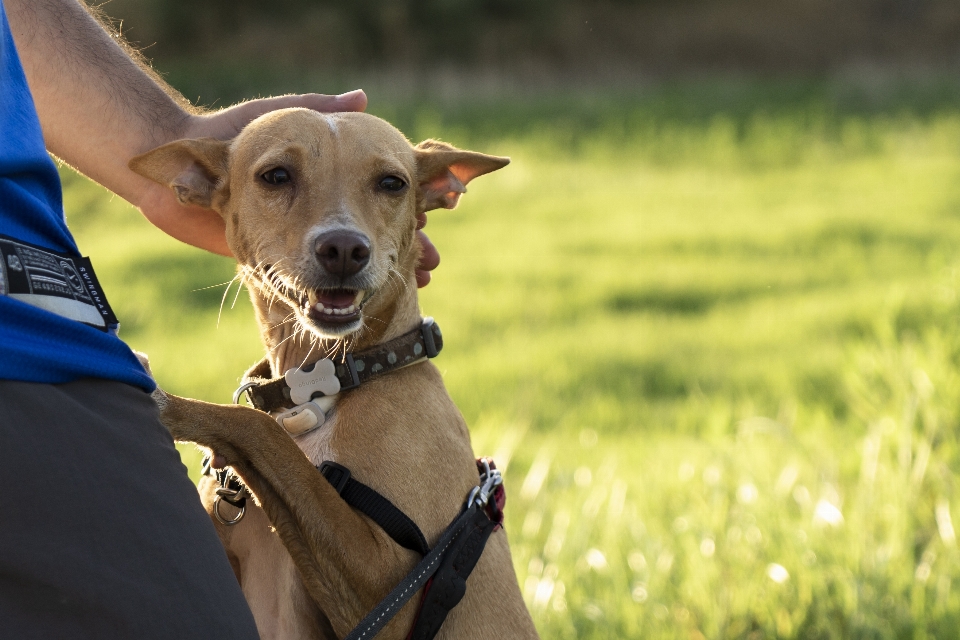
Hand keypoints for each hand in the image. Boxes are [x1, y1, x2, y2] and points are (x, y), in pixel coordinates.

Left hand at [137, 90, 440, 287]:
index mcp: (324, 175)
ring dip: (375, 274)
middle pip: (370, 234)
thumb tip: (362, 97)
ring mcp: (295, 235)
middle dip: (401, 250)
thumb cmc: (224, 132)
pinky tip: (356, 303)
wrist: (172, 157)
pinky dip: (334, 290)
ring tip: (399, 284)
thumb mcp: (278, 116)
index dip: (406, 209)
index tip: (432, 217)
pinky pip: (310, 279)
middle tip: (429, 265)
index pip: (378, 193)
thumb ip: (318, 105)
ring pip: (345, 262)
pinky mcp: (269, 254)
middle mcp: (316, 208)